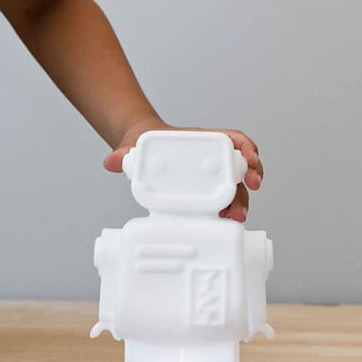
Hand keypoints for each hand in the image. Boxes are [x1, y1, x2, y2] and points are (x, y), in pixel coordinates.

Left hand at [102, 120, 263, 222]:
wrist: (139, 148)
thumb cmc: (144, 143)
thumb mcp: (134, 144)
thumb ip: (124, 151)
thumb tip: (111, 161)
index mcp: (203, 140)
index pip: (234, 139)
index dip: (247, 149)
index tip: (250, 160)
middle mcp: (212, 157)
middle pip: (241, 168)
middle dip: (248, 184)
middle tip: (241, 203)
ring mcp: (210, 174)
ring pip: (236, 186)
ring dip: (241, 202)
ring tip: (235, 218)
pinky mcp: (204, 190)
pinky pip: (223, 198)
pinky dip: (228, 208)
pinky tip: (225, 221)